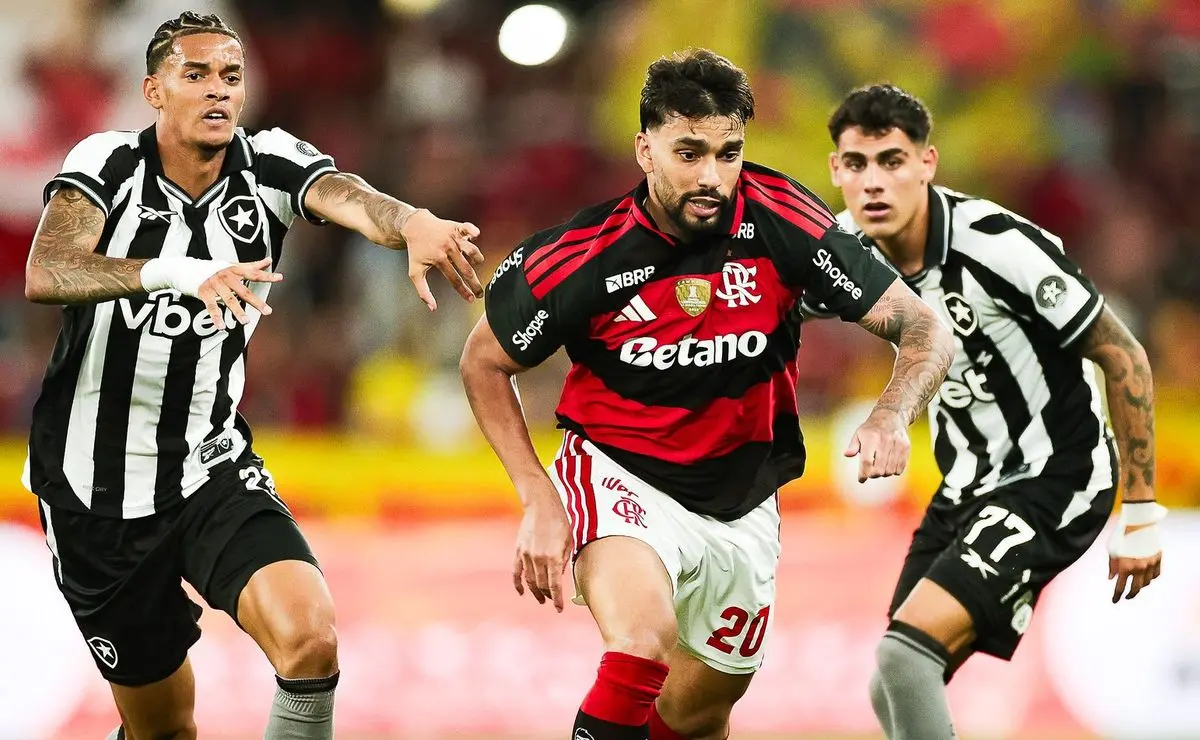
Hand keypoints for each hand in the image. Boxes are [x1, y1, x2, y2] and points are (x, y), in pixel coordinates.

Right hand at [197, 258, 282, 330]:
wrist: (190, 268)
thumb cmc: (217, 269)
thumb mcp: (235, 266)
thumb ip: (253, 266)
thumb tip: (269, 260)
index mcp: (235, 270)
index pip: (254, 273)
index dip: (267, 275)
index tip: (280, 278)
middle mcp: (226, 277)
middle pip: (243, 291)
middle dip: (256, 302)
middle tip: (268, 311)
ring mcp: (215, 285)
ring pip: (228, 300)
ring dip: (237, 311)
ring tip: (246, 321)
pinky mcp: (204, 293)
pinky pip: (211, 307)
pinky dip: (216, 318)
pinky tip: (222, 326)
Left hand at [402, 210, 484, 310]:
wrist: (413, 226)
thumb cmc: (416, 251)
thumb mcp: (415, 272)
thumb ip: (423, 291)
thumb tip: (433, 308)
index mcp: (438, 259)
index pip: (454, 279)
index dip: (464, 291)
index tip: (471, 300)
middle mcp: (447, 248)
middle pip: (466, 269)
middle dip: (474, 283)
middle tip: (480, 293)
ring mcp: (452, 237)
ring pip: (471, 250)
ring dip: (477, 259)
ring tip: (476, 264)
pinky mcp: (455, 227)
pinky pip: (466, 228)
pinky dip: (472, 231)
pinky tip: (476, 235)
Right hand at [512, 488, 572, 612]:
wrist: (541, 505)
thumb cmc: (560, 521)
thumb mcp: (569, 541)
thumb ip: (564, 561)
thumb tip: (559, 576)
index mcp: (554, 557)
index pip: (555, 585)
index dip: (557, 599)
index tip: (559, 608)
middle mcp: (539, 559)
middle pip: (542, 585)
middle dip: (548, 595)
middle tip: (552, 600)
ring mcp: (527, 555)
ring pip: (529, 581)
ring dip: (535, 592)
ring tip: (541, 598)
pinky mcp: (519, 551)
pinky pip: (517, 572)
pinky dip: (518, 584)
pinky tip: (521, 592)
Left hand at [844, 408, 910, 482]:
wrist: (891, 416)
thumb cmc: (872, 428)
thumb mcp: (858, 434)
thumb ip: (853, 446)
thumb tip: (846, 454)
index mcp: (871, 438)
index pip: (867, 461)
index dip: (863, 473)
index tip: (861, 479)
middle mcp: (885, 441)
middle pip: (879, 469)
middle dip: (873, 474)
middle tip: (870, 471)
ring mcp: (897, 444)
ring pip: (890, 471)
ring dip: (884, 473)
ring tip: (880, 467)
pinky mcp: (906, 447)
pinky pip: (900, 468)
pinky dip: (894, 471)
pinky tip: (889, 465)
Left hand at [1107, 501, 1165, 602]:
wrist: (1138, 522)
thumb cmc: (1121, 534)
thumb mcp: (1112, 550)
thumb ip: (1112, 566)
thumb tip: (1112, 578)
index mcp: (1125, 566)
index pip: (1120, 587)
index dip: (1117, 596)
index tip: (1114, 601)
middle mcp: (1139, 567)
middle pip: (1136, 589)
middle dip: (1130, 594)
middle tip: (1126, 596)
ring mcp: (1150, 564)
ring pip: (1147, 582)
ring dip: (1141, 585)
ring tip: (1135, 584)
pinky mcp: (1158, 558)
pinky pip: (1156, 574)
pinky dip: (1151, 578)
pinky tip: (1146, 577)